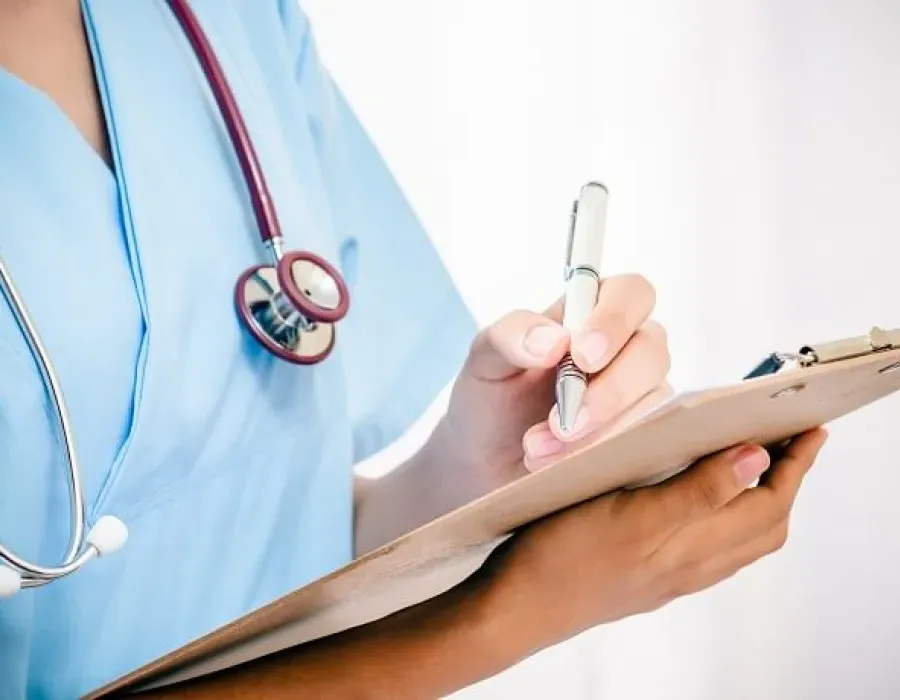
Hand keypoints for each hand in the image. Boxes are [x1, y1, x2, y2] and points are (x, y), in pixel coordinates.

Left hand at [436, 273, 669, 498]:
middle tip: (561, 423)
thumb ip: (510, 336)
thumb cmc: (491, 397)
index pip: (631, 292)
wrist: (485, 463)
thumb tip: (554, 340)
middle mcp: (627, 350)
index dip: (616, 320)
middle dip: (608, 393)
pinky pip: (651, 447)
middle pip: (652, 352)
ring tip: (537, 450)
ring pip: (653, 405)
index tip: (581, 356)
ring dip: (597, 434)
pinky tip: (561, 466)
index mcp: (593, 313)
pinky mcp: (644, 441)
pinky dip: (605, 458)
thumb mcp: (484, 360)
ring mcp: (641, 397)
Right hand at [471, 429, 828, 662]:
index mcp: (692, 547)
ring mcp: (671, 575)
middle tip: (791, 441)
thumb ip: (697, 492)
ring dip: (760, 499)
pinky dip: (727, 517)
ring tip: (757, 463)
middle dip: (786, 481)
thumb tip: (755, 460)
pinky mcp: (650, 575)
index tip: (811, 430)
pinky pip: (711, 549)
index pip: (768, 505)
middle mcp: (690, 566)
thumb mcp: (631, 514)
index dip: (795, 466)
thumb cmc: (563, 558)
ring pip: (740, 539)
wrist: (519, 606)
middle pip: (763, 525)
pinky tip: (706, 498)